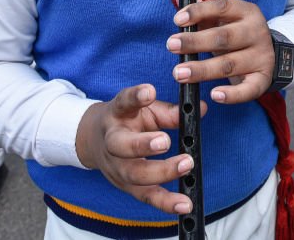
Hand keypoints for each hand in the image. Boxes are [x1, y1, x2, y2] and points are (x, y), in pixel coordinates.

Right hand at [75, 84, 200, 214]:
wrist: (92, 140)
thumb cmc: (128, 121)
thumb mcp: (145, 110)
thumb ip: (170, 111)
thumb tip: (201, 109)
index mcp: (116, 114)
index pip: (123, 102)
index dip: (135, 96)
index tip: (149, 91)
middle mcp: (111, 140)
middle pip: (122, 146)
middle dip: (144, 144)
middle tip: (166, 141)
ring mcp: (116, 166)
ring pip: (133, 174)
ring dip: (161, 173)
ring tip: (186, 165)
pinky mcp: (126, 186)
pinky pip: (145, 196)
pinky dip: (165, 203)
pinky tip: (184, 204)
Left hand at [167, 0, 275, 103]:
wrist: (271, 53)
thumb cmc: (237, 33)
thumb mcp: (224, 18)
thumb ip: (202, 10)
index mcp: (246, 12)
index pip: (222, 7)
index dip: (199, 11)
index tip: (177, 19)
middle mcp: (256, 32)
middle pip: (224, 37)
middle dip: (195, 41)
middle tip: (171, 45)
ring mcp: (262, 56)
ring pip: (230, 64)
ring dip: (203, 70)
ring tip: (179, 73)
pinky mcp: (263, 79)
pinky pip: (248, 89)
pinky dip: (232, 95)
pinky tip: (215, 95)